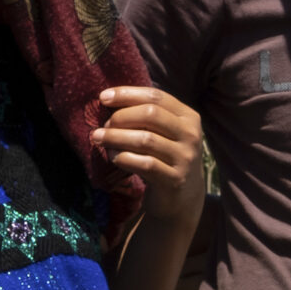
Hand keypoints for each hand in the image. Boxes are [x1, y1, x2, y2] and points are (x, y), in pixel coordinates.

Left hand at [95, 86, 204, 214]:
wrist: (182, 195)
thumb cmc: (164, 155)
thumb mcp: (164, 132)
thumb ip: (146, 115)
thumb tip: (109, 98)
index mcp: (188, 116)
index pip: (156, 96)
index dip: (127, 94)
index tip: (103, 98)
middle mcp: (191, 134)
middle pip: (151, 114)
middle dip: (121, 117)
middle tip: (102, 126)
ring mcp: (185, 157)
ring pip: (145, 139)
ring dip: (116, 137)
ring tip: (99, 139)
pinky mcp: (175, 178)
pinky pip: (145, 164)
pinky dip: (124, 158)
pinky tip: (113, 157)